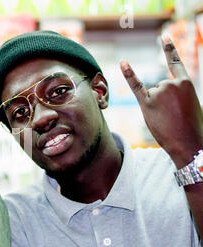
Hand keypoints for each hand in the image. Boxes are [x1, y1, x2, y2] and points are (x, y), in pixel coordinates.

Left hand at [120, 35, 202, 166]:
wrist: (189, 142)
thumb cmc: (191, 126)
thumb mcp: (190, 104)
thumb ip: (176, 94)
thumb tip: (156, 92)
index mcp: (186, 83)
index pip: (176, 63)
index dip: (169, 49)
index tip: (163, 36)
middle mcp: (171, 84)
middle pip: (160, 87)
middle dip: (165, 102)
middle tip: (174, 116)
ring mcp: (159, 93)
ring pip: (151, 95)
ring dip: (157, 108)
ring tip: (168, 119)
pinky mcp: (147, 104)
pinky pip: (136, 86)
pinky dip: (129, 74)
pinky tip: (122, 62)